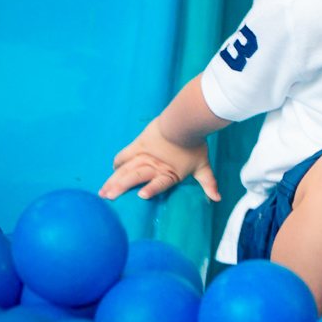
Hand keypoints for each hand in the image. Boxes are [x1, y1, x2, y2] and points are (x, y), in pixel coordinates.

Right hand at [98, 118, 220, 201]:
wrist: (184, 122)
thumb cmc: (195, 145)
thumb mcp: (203, 165)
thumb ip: (208, 183)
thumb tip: (218, 199)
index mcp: (169, 174)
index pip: (158, 185)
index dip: (151, 190)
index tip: (141, 196)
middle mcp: (153, 167)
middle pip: (134, 179)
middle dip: (119, 188)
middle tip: (107, 197)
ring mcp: (144, 156)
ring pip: (125, 169)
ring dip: (113, 180)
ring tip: (103, 190)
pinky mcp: (139, 144)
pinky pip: (125, 154)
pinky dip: (118, 161)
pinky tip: (112, 168)